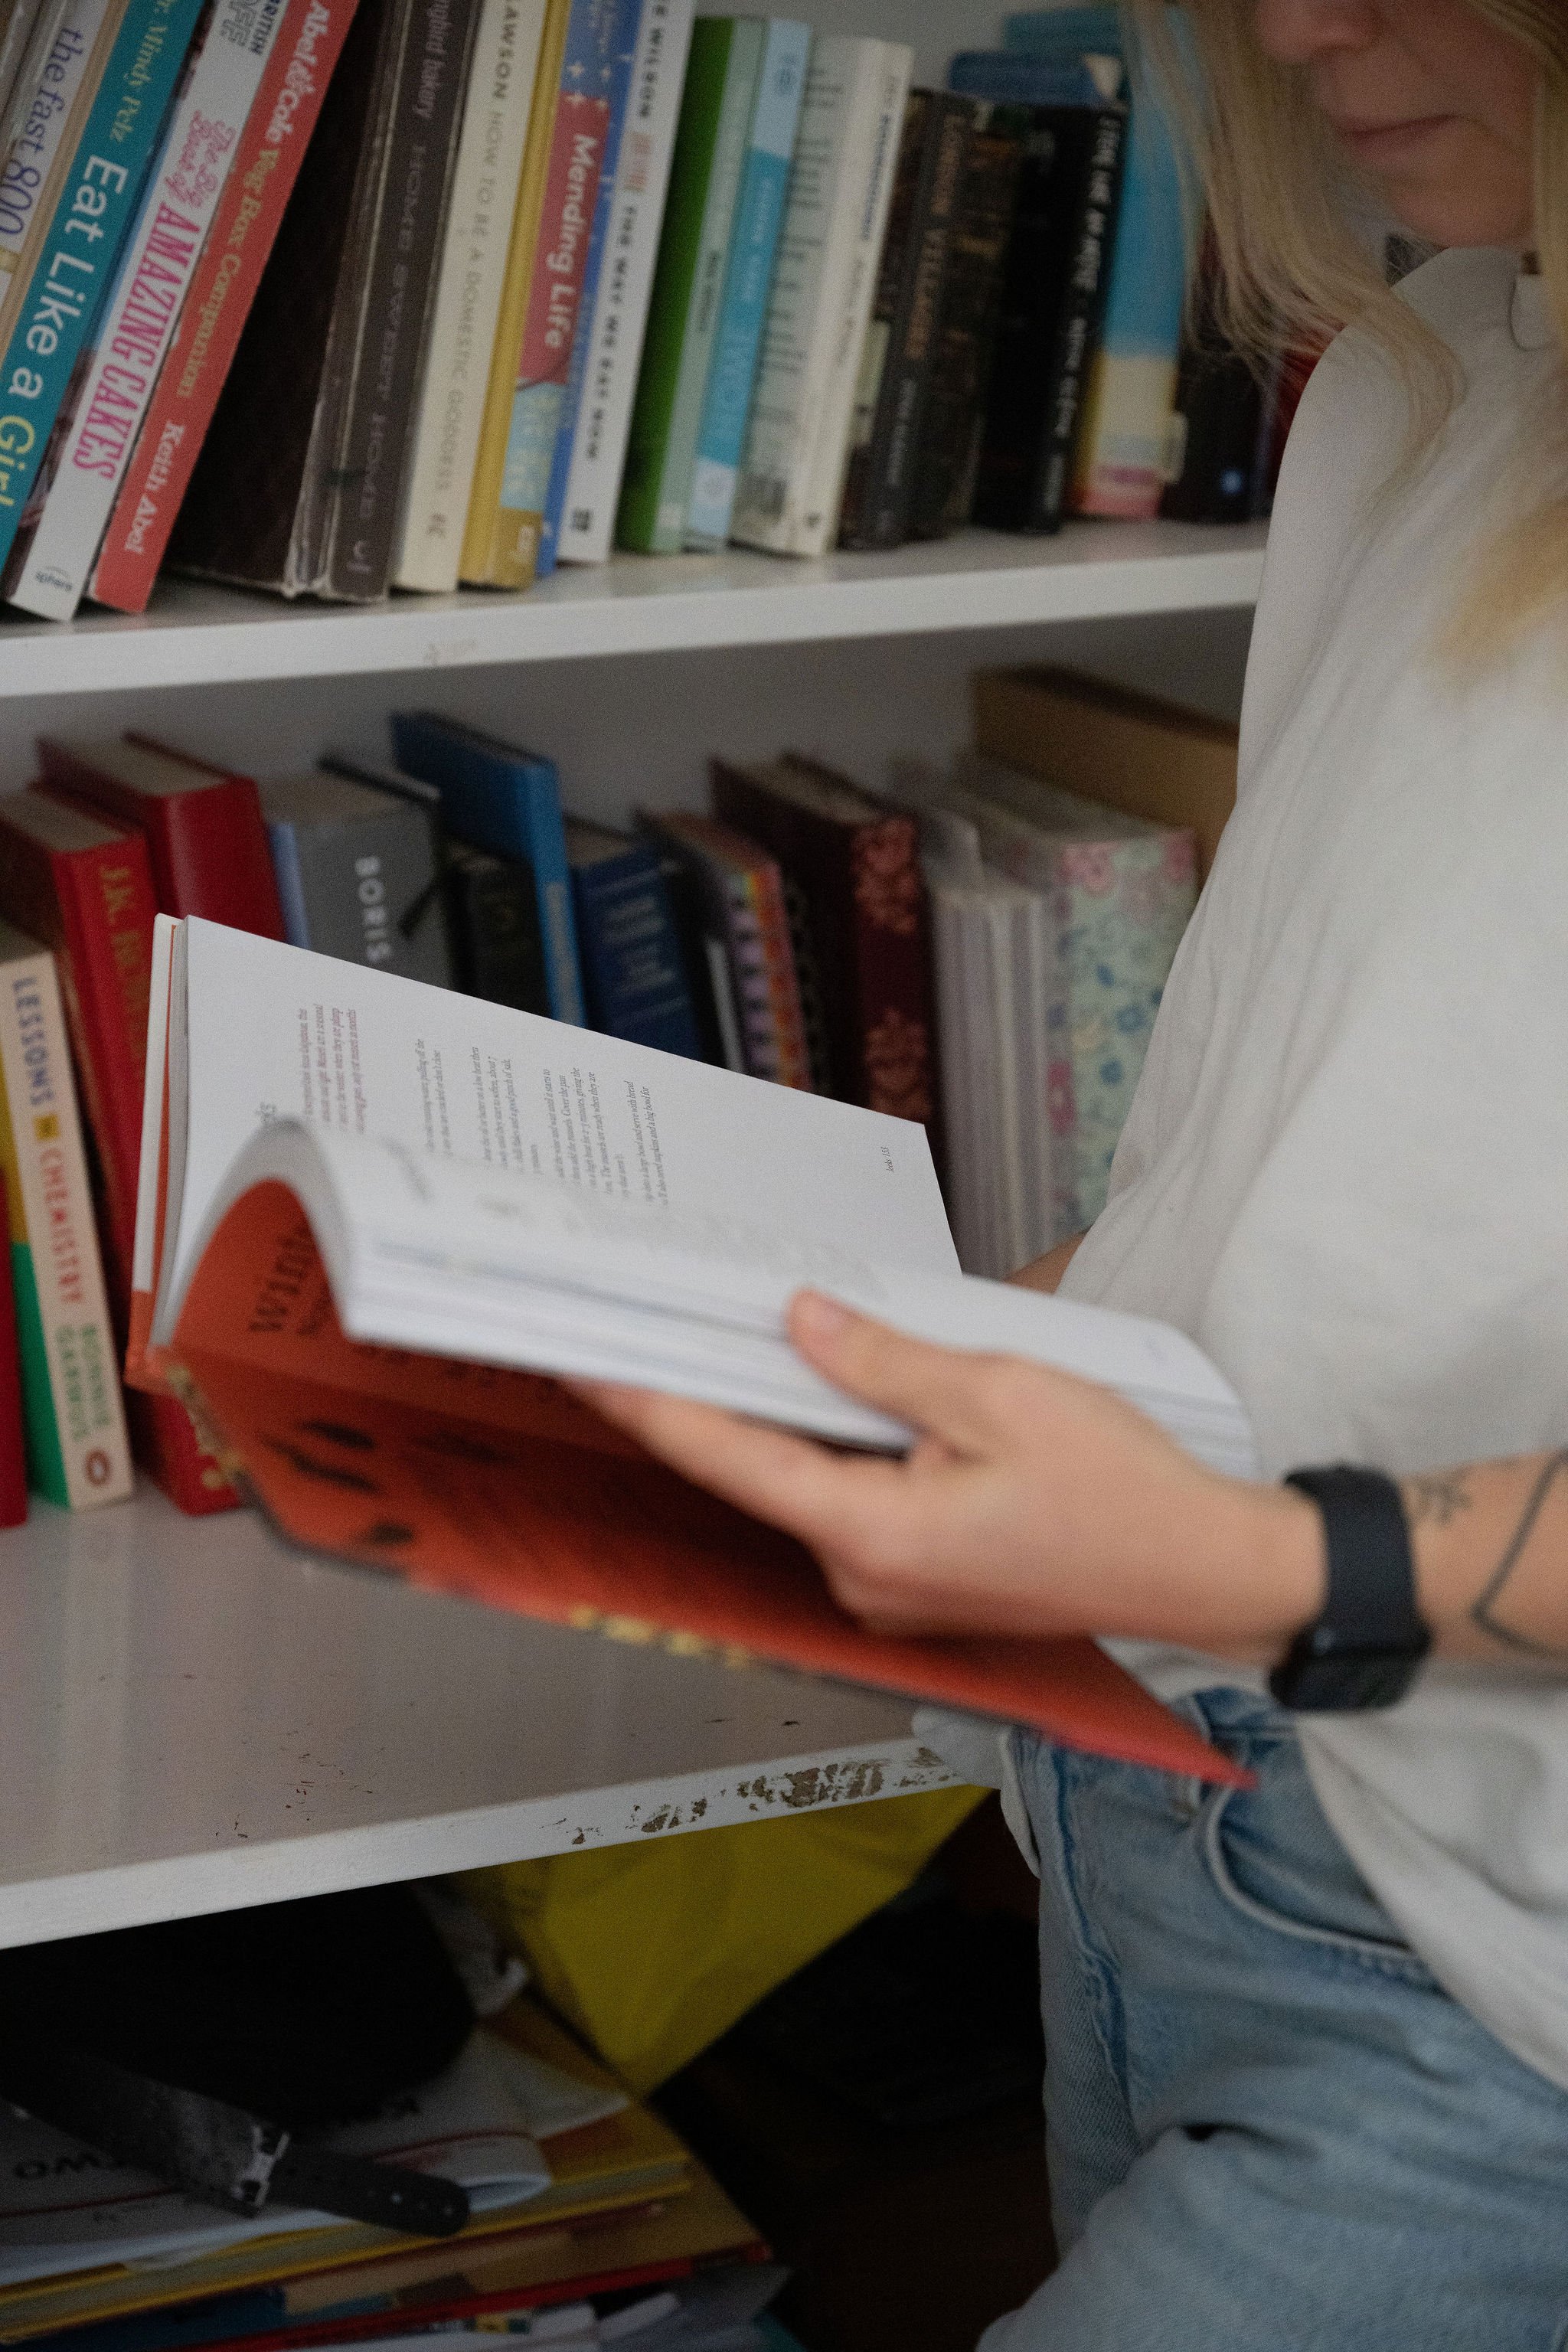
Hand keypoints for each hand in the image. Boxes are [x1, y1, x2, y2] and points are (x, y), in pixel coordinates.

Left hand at [573, 1292, 1323, 1658]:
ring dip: (785, 1416)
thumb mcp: (1001, 1394)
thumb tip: (799, 1321)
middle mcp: (862, 1579)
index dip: (647, 1400)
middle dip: (718, 1389)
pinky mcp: (916, 1585)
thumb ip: (885, 1362)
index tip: (583, 1356)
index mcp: (873, 1536)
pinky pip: (849, 1504)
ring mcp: (887, 1592)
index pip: (727, 1456)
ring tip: (754, 1330)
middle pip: (761, 1470)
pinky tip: (835, 1390)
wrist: (1206, 1570)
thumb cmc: (1123, 1489)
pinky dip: (834, 1449)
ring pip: (807, 1484)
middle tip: (668, 1309)